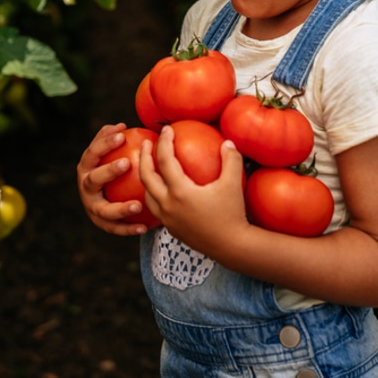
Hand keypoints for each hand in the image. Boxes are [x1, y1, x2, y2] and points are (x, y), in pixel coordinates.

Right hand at [76, 123, 149, 235]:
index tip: (122, 135)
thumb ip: (115, 140)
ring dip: (119, 208)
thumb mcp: (110, 153)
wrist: (105, 197)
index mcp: (86, 166)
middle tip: (127, 163)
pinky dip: (128, 228)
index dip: (104, 143)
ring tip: (137, 205)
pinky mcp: (101, 223)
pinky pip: (115, 227)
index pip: (92, 152)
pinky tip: (145, 226)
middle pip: (93, 179)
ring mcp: (91, 206)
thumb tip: (124, 125)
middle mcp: (85, 186)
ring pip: (103, 210)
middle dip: (108, 171)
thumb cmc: (113, 167)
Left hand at [139, 126, 247, 255]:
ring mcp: (167, 219)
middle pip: (146, 176)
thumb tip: (227, 141)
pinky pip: (155, 209)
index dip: (164, 142)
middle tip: (147, 143)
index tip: (166, 129)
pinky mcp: (171, 229)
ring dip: (146, 178)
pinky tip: (162, 189)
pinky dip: (154, 194)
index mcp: (179, 192)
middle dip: (143, 157)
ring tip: (150, 166)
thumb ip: (231, 159)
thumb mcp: (233, 184)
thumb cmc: (233, 214)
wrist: (232, 248)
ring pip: (147, 194)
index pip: (164, 160)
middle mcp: (168, 205)